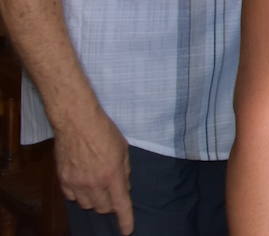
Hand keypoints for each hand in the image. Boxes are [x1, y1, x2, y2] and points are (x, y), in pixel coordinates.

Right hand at [53, 109, 132, 234]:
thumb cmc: (104, 131)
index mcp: (112, 175)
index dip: (126, 221)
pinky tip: (82, 183)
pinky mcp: (63, 180)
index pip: (121, 205)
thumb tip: (124, 186)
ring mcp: (76, 183)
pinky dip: (78, 195)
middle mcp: (94, 183)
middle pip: (103, 208)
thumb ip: (124, 170)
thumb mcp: (123, 149)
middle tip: (112, 190)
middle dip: (110, 204)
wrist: (76, 122)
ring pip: (87, 205)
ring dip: (94, 200)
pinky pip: (71, 198)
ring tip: (96, 184)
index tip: (127, 231)